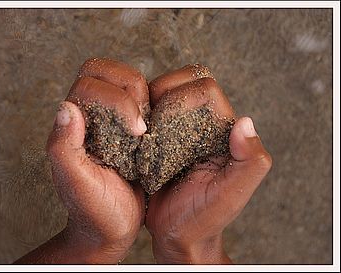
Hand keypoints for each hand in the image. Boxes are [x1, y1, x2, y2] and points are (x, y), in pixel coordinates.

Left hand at [15, 58, 147, 263]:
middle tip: (142, 124)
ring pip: (128, 82)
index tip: (135, 131)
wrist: (112, 226)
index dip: (117, 99)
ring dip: (144, 98)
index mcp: (73, 124)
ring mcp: (111, 119)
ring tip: (149, 130)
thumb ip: (64, 147)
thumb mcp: (76, 183)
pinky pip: (144, 101)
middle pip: (107, 72)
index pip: (90, 84)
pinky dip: (155, 107)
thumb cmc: (94, 209)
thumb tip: (66, 108)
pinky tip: (158, 132)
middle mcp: (90, 116)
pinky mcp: (131, 127)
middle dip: (131, 88)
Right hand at [145, 65, 271, 263]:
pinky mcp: (155, 138)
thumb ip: (250, 161)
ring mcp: (176, 129)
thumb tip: (246, 123)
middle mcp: (200, 125)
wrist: (176, 235)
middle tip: (150, 121)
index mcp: (221, 131)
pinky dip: (136, 115)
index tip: (167, 119)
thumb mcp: (232, 194)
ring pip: (161, 93)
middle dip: (163, 91)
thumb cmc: (205, 217)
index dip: (184, 95)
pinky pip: (145, 112)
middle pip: (183, 81)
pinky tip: (131, 132)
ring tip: (140, 128)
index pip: (206, 88)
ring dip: (147, 103)